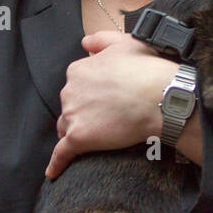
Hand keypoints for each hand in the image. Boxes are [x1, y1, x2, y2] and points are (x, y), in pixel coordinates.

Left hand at [45, 31, 179, 178]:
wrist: (159, 97)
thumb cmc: (146, 69)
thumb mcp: (124, 42)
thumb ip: (101, 39)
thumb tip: (85, 43)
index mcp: (78, 70)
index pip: (76, 85)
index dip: (90, 93)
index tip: (105, 99)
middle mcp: (69, 91)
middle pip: (70, 106)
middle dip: (83, 112)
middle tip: (107, 117)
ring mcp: (73, 115)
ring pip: (67, 127)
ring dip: (77, 132)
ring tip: (95, 138)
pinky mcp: (78, 138)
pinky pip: (62, 154)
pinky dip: (57, 163)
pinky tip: (53, 172)